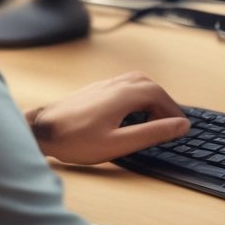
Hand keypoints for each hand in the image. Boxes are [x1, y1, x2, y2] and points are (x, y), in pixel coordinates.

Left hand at [26, 72, 190, 164]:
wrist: (42, 131)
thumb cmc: (76, 140)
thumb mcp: (118, 144)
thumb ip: (150, 133)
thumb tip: (178, 125)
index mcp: (123, 95)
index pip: (158, 94)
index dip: (173, 109)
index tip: (182, 124)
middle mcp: (114, 85)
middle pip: (149, 84)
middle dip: (164, 101)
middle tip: (170, 122)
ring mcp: (103, 85)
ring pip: (136, 81)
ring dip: (150, 96)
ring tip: (155, 116)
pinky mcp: (94, 90)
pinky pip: (124, 84)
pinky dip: (137, 94)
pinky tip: (132, 111)